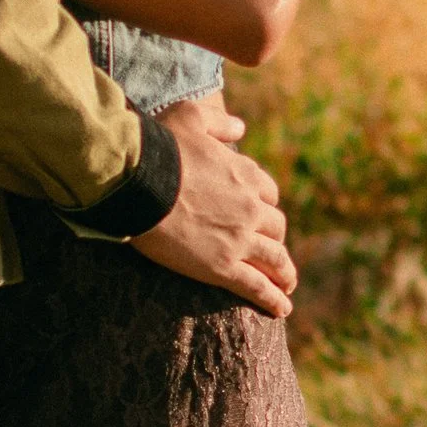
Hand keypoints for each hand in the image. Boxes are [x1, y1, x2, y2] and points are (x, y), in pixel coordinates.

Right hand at [133, 102, 294, 316]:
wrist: (139, 181)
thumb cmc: (159, 146)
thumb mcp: (191, 117)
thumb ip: (220, 123)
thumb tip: (241, 128)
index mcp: (244, 174)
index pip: (267, 192)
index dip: (263, 202)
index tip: (258, 211)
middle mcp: (250, 207)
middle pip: (275, 226)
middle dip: (275, 237)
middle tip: (272, 250)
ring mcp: (240, 238)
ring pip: (274, 258)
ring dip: (285, 272)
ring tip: (288, 285)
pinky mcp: (223, 266)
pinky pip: (257, 286)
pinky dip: (273, 299)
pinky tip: (281, 310)